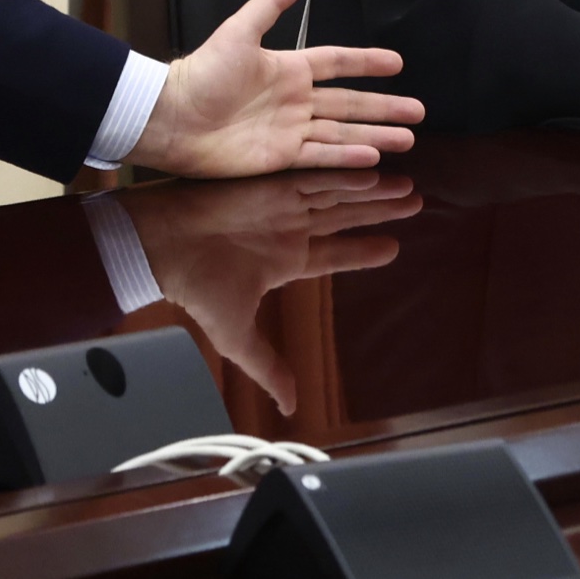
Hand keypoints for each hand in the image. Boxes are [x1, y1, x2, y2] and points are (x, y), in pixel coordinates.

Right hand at [118, 170, 417, 410]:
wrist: (165, 247)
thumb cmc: (196, 287)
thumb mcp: (239, 337)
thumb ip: (268, 368)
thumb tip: (289, 405)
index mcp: (284, 261)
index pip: (334, 255)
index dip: (364, 252)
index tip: (394, 249)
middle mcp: (288, 230)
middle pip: (345, 218)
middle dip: (379, 212)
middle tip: (414, 202)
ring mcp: (284, 206)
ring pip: (340, 196)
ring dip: (375, 192)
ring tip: (408, 187)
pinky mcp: (275, 185)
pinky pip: (319, 179)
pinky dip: (349, 176)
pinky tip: (378, 173)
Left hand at [130, 0, 426, 175]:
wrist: (172, 118)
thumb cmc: (201, 73)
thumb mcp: (239, 31)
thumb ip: (271, 2)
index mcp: (287, 68)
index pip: (338, 62)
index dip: (367, 62)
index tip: (398, 63)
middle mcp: (294, 100)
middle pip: (350, 102)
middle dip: (384, 107)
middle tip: (419, 111)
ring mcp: (289, 130)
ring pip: (343, 131)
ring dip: (375, 135)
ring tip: (408, 140)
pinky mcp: (280, 157)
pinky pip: (321, 156)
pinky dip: (347, 157)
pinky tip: (373, 157)